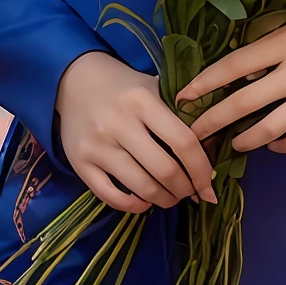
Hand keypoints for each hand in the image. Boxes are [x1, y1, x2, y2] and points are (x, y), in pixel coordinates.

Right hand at [56, 51, 216, 212]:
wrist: (74, 79)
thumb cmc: (123, 86)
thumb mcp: (153, 87)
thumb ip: (179, 113)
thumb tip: (211, 151)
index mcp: (143, 101)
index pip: (183, 142)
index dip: (202, 169)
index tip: (209, 186)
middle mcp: (119, 124)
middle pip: (165, 171)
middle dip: (185, 189)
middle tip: (190, 192)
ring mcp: (97, 146)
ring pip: (141, 188)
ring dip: (164, 200)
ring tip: (171, 197)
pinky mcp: (79, 163)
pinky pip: (111, 196)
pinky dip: (133, 205)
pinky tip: (145, 201)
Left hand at [176, 6, 285, 155]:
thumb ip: (262, 42)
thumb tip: (229, 68)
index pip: (236, 65)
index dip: (206, 83)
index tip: (184, 97)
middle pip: (246, 102)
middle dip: (213, 120)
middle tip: (193, 134)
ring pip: (271, 129)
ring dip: (244, 140)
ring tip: (233, 142)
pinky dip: (278, 145)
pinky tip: (269, 142)